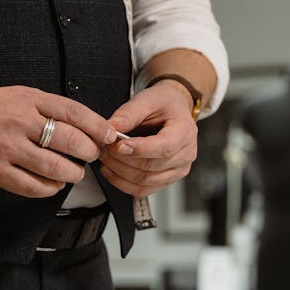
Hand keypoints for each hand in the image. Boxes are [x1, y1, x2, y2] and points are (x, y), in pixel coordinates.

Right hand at [0, 86, 115, 197]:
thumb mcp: (10, 97)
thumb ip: (41, 109)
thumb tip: (79, 125)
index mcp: (26, 99)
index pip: (73, 111)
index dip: (97, 126)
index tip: (110, 136)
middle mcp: (19, 121)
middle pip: (70, 140)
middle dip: (89, 153)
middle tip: (92, 157)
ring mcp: (7, 147)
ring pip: (55, 167)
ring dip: (71, 174)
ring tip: (73, 174)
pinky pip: (33, 186)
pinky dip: (48, 189)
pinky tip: (52, 186)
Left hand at [100, 80, 196, 196]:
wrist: (174, 109)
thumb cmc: (164, 103)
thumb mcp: (147, 99)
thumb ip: (129, 113)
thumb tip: (110, 128)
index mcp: (185, 132)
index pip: (163, 148)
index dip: (139, 150)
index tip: (118, 145)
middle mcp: (186, 154)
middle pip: (151, 167)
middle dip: (123, 160)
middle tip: (104, 148)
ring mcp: (178, 170)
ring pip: (146, 181)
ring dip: (120, 172)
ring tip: (105, 157)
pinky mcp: (168, 179)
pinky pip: (144, 190)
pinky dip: (123, 184)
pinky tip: (111, 171)